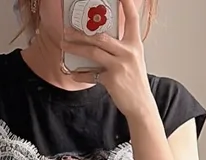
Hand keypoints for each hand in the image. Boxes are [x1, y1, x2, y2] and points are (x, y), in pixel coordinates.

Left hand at [62, 0, 156, 120]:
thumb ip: (120, 48)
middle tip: (67, 30)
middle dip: (81, 33)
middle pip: (101, 36)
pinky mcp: (112, 79)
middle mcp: (128, 52)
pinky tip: (73, 73)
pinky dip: (80, 74)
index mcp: (134, 44)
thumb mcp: (133, 60)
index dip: (127, 4)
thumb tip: (100, 40)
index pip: (132, 18)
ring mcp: (120, 65)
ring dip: (76, 48)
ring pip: (93, 52)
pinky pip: (91, 74)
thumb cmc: (134, 82)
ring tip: (64, 45)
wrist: (140, 104)